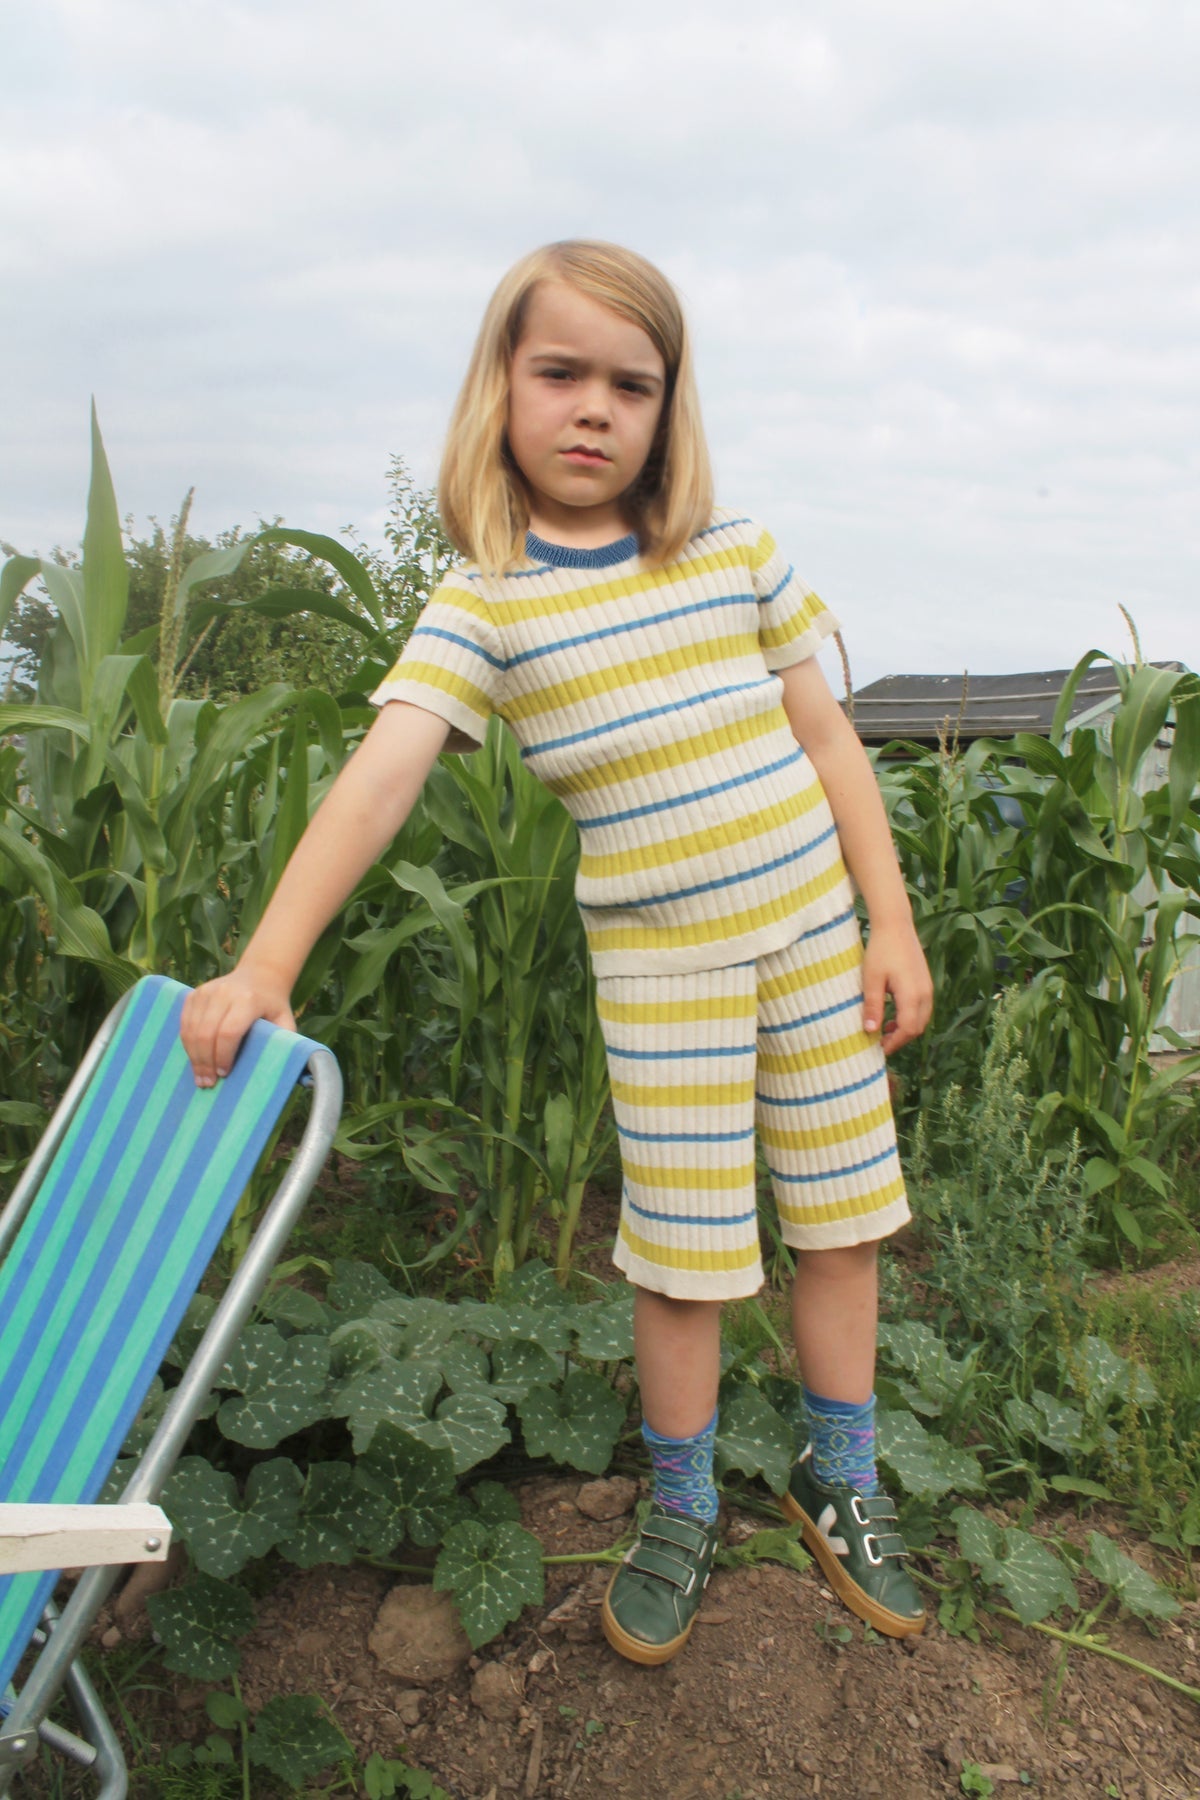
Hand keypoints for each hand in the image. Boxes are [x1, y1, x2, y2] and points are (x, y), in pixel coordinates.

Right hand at [180, 966, 295, 1086]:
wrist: (260, 975)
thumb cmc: (273, 1006)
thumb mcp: (285, 1021)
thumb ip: (285, 1043)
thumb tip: (277, 1071)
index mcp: (248, 1000)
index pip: (228, 1032)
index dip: (223, 1055)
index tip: (224, 1074)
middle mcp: (224, 993)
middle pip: (206, 1033)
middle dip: (205, 1062)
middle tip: (207, 1083)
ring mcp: (206, 992)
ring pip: (191, 1029)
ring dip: (193, 1056)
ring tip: (200, 1075)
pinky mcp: (195, 994)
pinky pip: (184, 1022)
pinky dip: (186, 1043)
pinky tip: (194, 1057)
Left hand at [861, 920, 932, 1054]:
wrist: (895, 924)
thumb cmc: (881, 950)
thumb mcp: (871, 980)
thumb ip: (872, 1006)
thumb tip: (870, 1031)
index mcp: (912, 995)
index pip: (907, 1030)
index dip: (893, 1043)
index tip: (878, 1049)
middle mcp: (925, 994)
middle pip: (917, 1028)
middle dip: (900, 1039)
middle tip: (879, 1043)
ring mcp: (928, 987)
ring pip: (921, 1019)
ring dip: (905, 1029)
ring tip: (884, 1031)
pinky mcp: (926, 982)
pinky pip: (922, 1008)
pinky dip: (909, 1017)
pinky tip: (892, 1015)